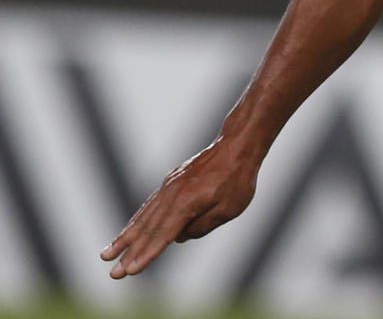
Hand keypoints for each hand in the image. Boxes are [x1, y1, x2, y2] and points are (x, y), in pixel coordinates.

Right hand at [101, 139, 259, 277]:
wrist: (237, 145)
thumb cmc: (237, 179)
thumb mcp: (228, 209)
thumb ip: (202, 226)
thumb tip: (179, 237)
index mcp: (186, 203)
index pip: (163, 235)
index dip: (146, 255)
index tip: (129, 271)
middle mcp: (172, 195)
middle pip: (147, 229)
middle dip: (129, 253)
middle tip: (113, 273)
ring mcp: (168, 187)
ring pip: (143, 217)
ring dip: (124, 238)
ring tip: (106, 255)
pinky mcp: (170, 182)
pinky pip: (150, 206)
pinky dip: (136, 221)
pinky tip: (127, 233)